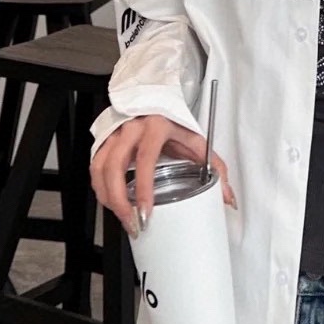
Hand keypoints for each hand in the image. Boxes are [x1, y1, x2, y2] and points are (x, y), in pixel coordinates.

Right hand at [90, 114, 236, 238]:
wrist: (155, 100)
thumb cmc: (174, 122)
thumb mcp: (197, 141)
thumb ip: (215, 168)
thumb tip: (228, 198)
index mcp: (155, 127)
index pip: (145, 160)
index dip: (143, 188)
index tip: (145, 211)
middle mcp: (130, 129)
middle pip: (114, 167)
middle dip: (119, 201)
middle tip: (132, 223)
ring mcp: (113, 134)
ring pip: (99, 169)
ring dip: (107, 197)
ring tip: (122, 217)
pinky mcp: (103, 141)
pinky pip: (95, 167)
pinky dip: (100, 188)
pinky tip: (111, 202)